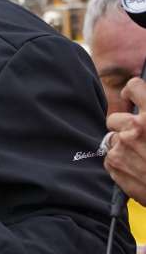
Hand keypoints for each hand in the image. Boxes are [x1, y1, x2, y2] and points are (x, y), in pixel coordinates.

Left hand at [105, 78, 145, 202]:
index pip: (133, 87)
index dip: (133, 92)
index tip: (133, 97)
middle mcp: (135, 127)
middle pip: (115, 117)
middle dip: (125, 125)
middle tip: (140, 136)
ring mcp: (122, 146)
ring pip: (113, 138)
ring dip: (124, 144)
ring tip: (143, 156)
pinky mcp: (114, 164)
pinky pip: (111, 156)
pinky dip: (121, 161)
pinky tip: (138, 167)